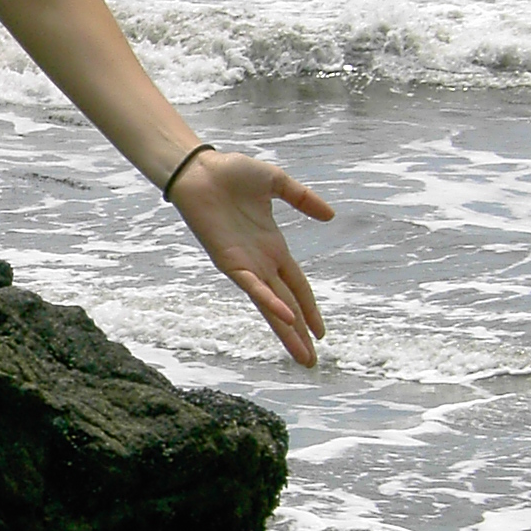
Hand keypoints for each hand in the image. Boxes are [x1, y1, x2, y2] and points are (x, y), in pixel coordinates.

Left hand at [168, 150, 333, 368]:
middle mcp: (260, 262)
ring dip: (286, 331)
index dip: (309, 308)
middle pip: (286, 305)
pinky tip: (285, 318)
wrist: (199, 169)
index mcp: (272, 247)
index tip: (321, 333)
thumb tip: (331, 216)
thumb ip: (303, 199)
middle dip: (299, 334)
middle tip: (311, 362)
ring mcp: (245, 265)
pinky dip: (269, 301)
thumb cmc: (232, 173)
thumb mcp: (277, 183)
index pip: (296, 286)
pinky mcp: (229, 261)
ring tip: (302, 356)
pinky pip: (253, 286)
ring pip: (271, 306)